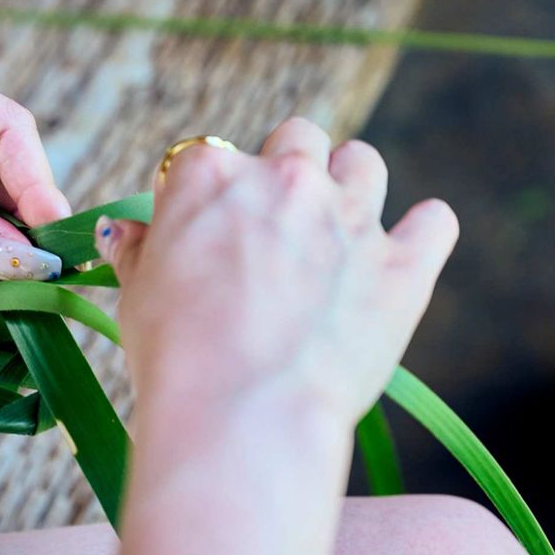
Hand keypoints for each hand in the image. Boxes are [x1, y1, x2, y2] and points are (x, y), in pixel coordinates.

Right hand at [94, 117, 458, 425]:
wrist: (244, 415)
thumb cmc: (176, 359)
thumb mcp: (136, 298)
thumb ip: (136, 252)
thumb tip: (120, 232)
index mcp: (211, 176)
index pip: (206, 159)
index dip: (206, 199)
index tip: (205, 237)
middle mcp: (285, 178)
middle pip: (295, 140)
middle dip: (286, 173)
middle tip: (275, 231)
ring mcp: (349, 217)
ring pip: (363, 163)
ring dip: (351, 185)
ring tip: (336, 234)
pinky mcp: (402, 266)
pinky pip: (435, 222)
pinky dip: (423, 233)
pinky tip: (402, 255)